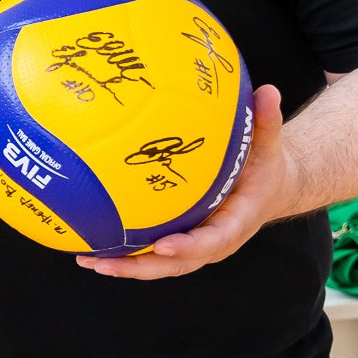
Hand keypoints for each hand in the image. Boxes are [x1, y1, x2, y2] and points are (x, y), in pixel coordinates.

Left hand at [78, 85, 293, 279]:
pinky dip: (125, 255)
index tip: (162, 245)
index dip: (188, 247)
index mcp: (237, 222)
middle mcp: (215, 241)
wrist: (270, 188)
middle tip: (105, 263)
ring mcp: (197, 246)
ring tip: (87, 261)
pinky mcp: (182, 241)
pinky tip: (91, 249)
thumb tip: (268, 91)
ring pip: (160, 265)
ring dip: (124, 267)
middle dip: (141, 267)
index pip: (213, 240)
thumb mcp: (269, 145)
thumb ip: (267, 122)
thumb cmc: (265, 165)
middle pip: (178, 264)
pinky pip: (153, 254)